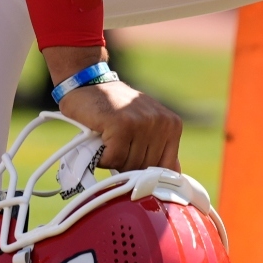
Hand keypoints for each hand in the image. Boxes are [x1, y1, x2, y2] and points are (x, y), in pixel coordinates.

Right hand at [43, 47, 181, 171]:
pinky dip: (101, 155)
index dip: (146, 174)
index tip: (133, 168)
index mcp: (172, 125)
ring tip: (108, 139)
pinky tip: (101, 137)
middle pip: (146, 169)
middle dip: (126, 165)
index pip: (167, 169)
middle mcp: (161, 122)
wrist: (87, 85)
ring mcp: (143, 122)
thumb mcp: (145, 126)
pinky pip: (113, 159)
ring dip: (112, 159)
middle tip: (115, 145)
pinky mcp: (122, 124)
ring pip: (129, 166)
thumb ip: (160, 149)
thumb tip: (175, 177)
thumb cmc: (114, 111)